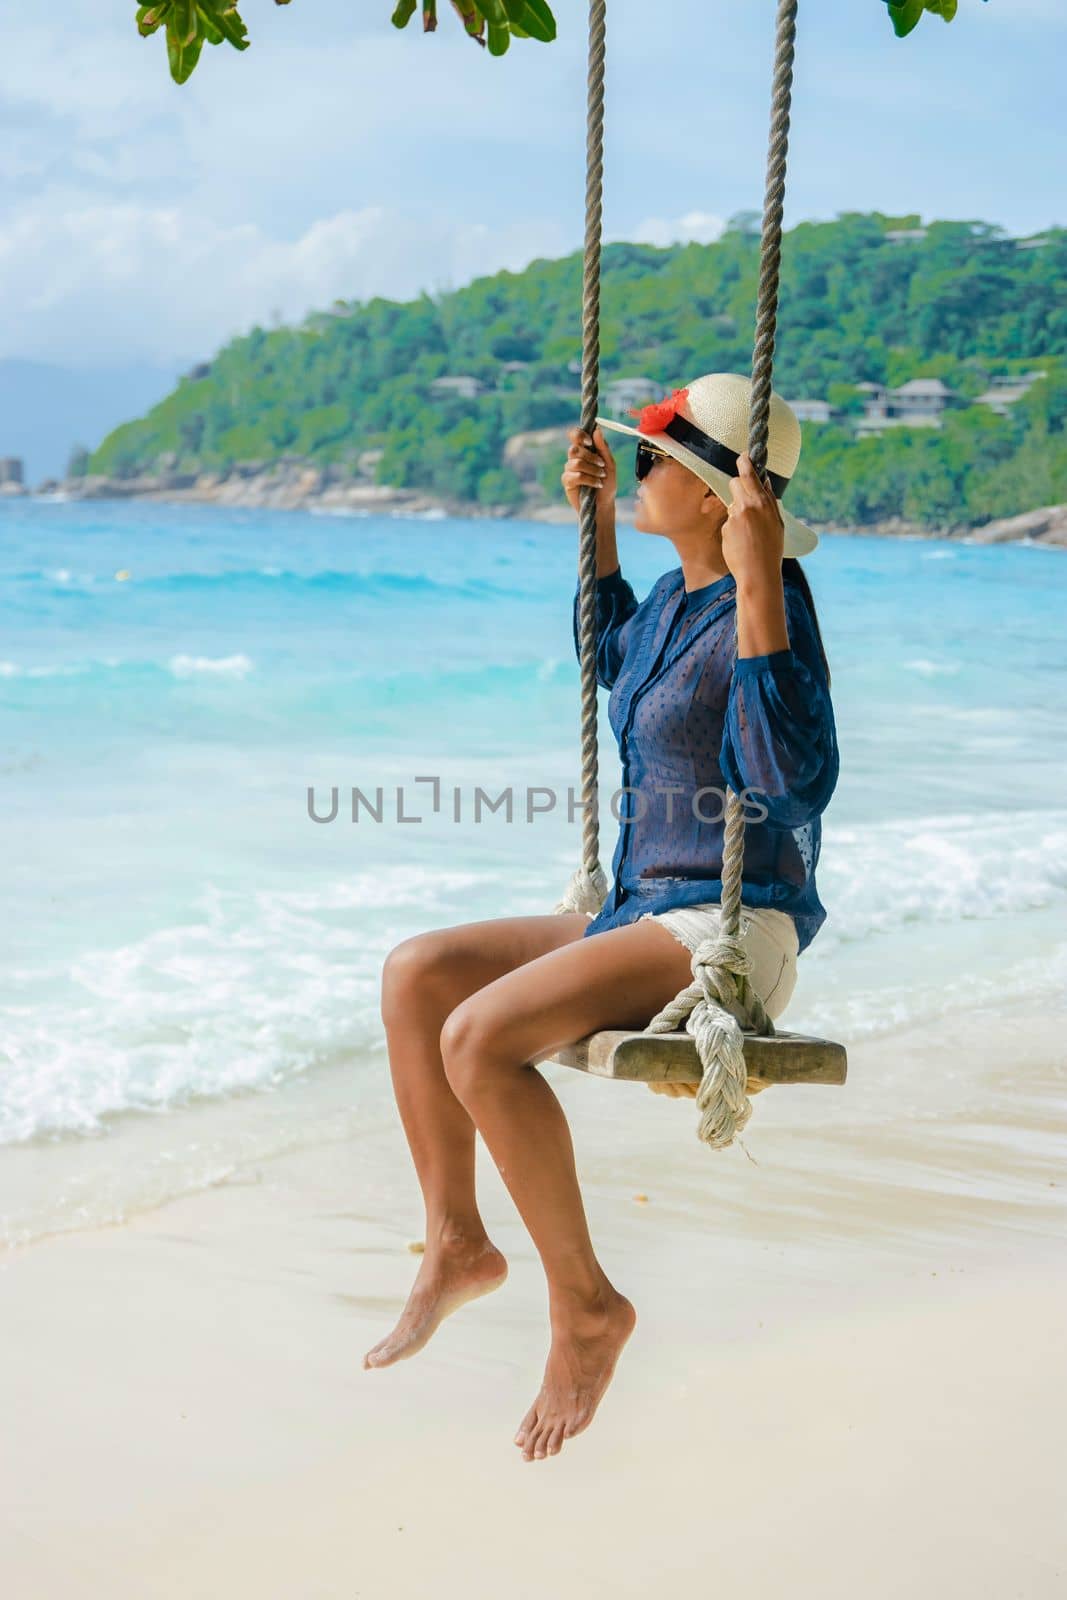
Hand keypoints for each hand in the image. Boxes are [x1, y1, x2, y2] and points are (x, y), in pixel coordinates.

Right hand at [562, 424, 616, 517]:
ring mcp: (569, 470)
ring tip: (601, 477)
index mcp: (584, 450)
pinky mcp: (567, 482)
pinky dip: (588, 479)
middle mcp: (574, 458)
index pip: (574, 435)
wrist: (605, 504)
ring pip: (575, 463)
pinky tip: (596, 484)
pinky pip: (575, 476)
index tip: (589, 442)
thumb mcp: (610, 464)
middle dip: (590, 457)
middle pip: (574, 449)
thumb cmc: (607, 484)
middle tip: (602, 464)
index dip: (579, 435)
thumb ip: (603, 447)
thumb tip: (597, 429)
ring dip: (592, 469)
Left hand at [721, 451, 784, 588]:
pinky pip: (728, 522)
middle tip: (743, 500)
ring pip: (731, 504)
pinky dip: (733, 530)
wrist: (758, 573)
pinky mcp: (726, 528)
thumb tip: (764, 482)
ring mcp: (735, 517)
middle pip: (734, 482)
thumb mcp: (777, 523)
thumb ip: (769, 501)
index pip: (749, 475)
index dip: (744, 462)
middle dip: (736, 487)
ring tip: (748, 533)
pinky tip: (741, 543)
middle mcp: (748, 506)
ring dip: (737, 512)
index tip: (741, 455)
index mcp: (764, 502)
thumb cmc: (771, 549)